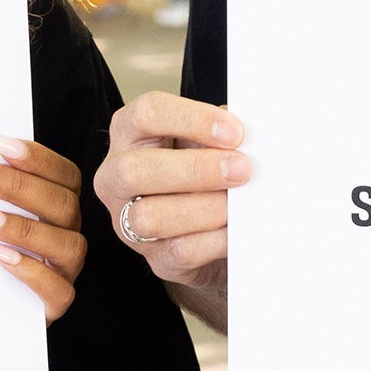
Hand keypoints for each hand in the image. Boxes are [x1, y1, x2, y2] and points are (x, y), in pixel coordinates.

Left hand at [0, 137, 89, 320]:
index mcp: (60, 207)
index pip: (64, 175)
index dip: (37, 158)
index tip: (0, 143)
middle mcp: (69, 234)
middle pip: (62, 204)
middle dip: (17, 186)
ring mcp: (66, 269)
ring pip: (66, 245)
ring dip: (20, 227)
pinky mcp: (57, 302)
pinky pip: (57, 289)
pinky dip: (29, 270)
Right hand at [99, 89, 247, 299]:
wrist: (211, 223)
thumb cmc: (204, 170)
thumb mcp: (206, 141)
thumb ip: (221, 134)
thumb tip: (254, 135)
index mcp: (129, 132)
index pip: (147, 113)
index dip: (192, 119)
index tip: (234, 132)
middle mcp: (116, 176)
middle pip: (135, 169)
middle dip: (196, 169)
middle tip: (241, 169)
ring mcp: (127, 221)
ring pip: (150, 216)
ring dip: (205, 208)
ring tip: (238, 202)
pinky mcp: (156, 257)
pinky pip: (180, 251)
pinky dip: (215, 239)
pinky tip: (235, 228)